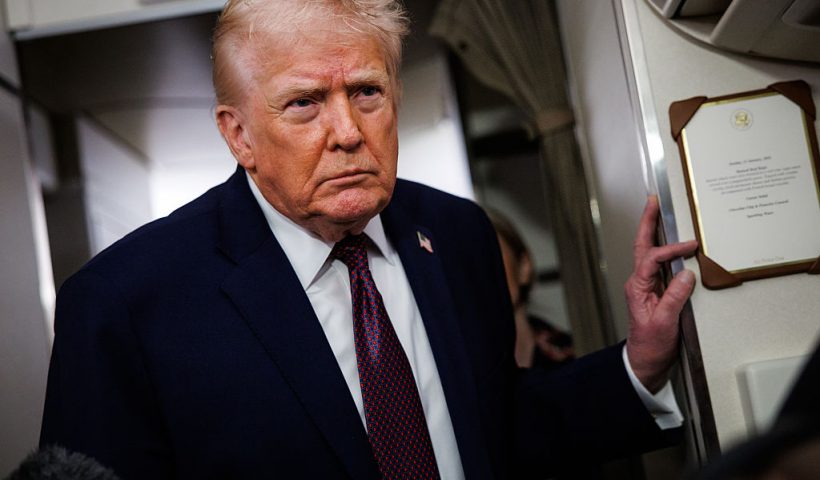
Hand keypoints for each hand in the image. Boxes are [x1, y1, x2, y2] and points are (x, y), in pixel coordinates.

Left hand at [625, 196, 697, 392]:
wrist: (645, 363)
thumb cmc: (650, 345)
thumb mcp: (664, 323)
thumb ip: (675, 297)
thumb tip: (686, 273)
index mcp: (637, 287)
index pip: (652, 259)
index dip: (671, 249)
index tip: (691, 246)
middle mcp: (639, 283)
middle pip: (642, 246)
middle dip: (646, 222)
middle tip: (653, 201)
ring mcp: (646, 286)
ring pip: (648, 252)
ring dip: (652, 230)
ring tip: (658, 210)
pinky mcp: (655, 291)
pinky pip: (659, 264)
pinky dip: (665, 249)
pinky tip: (672, 241)